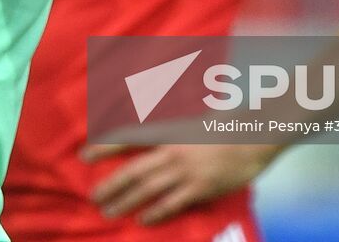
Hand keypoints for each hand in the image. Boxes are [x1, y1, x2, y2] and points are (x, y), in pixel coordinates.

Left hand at [82, 141, 279, 225]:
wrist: (254, 136)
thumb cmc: (222, 124)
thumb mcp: (190, 118)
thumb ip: (168, 127)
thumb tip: (147, 132)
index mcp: (169, 129)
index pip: (128, 137)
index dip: (104, 146)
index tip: (84, 156)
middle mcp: (173, 150)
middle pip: (134, 170)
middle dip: (111, 184)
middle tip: (93, 196)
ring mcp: (186, 171)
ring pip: (148, 190)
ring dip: (126, 202)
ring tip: (109, 211)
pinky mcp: (200, 188)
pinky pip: (172, 204)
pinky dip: (155, 213)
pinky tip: (142, 220)